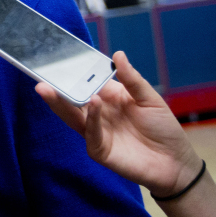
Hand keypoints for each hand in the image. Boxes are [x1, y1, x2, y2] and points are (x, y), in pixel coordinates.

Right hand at [36, 50, 202, 197]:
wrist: (175, 162)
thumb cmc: (163, 128)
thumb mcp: (150, 98)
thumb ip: (132, 79)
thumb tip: (118, 54)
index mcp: (107, 97)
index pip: (84, 82)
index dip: (72, 72)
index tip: (57, 59)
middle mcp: (96, 114)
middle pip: (71, 100)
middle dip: (54, 88)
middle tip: (39, 77)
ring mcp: (95, 132)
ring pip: (72, 116)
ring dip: (59, 103)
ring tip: (48, 89)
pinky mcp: (99, 149)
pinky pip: (91, 133)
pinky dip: (91, 118)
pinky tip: (92, 104)